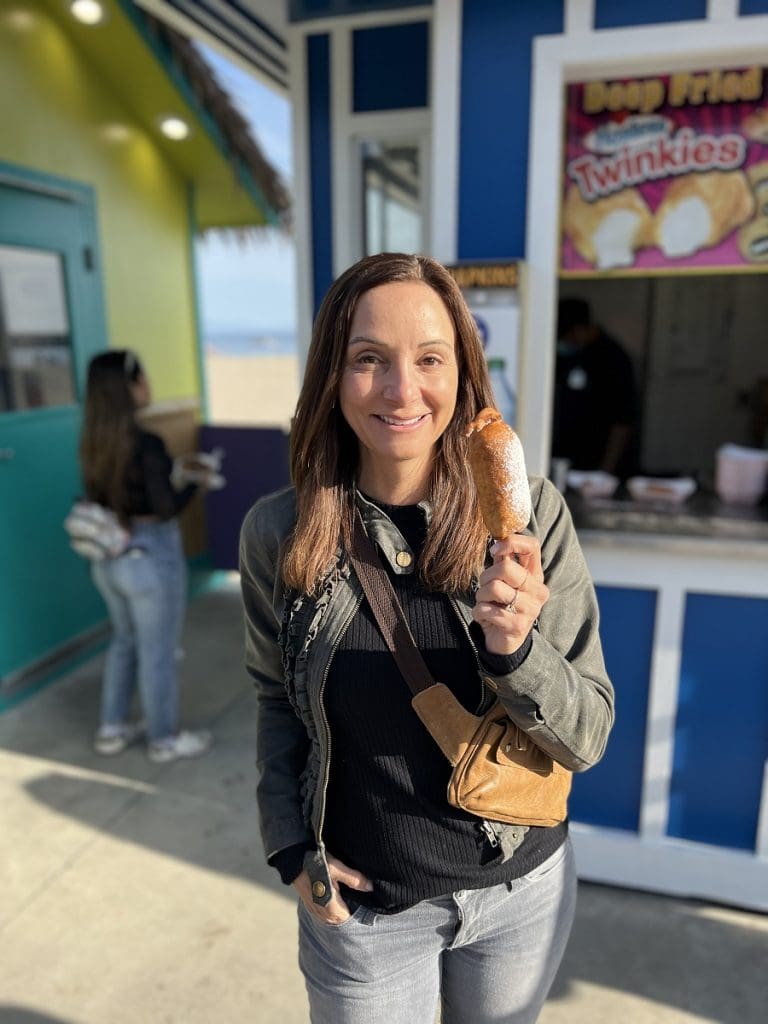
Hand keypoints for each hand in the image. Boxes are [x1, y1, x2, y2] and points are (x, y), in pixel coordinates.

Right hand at [292, 853, 373, 924]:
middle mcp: (322, 913)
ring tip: (348, 896)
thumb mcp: (337, 868)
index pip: (350, 918)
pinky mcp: (310, 905)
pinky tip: (336, 897)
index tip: (366, 902)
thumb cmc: (316, 862)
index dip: (358, 911)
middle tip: (358, 897)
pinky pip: (325, 913)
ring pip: (333, 917)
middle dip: (350, 910)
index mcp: (330, 907)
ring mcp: (315, 910)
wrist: (294, 859)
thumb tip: (371, 887)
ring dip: (340, 910)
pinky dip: (332, 908)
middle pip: (341, 919)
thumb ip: (354, 879)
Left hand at [473, 534, 549, 654]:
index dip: (510, 542)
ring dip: (481, 596)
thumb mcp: (503, 580)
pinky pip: (487, 610)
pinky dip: (479, 612)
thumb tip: (497, 539)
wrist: (504, 641)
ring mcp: (531, 609)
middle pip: (506, 568)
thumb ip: (503, 560)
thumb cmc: (502, 605)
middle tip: (485, 588)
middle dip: (486, 576)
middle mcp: (538, 590)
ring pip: (494, 588)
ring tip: (486, 603)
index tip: (494, 551)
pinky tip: (485, 617)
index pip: (532, 546)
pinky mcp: (518, 626)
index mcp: (535, 575)